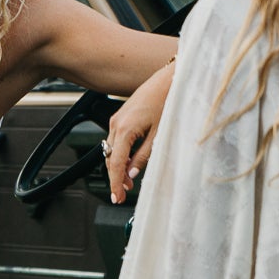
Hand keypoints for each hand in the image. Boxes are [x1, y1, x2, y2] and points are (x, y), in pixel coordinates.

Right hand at [105, 59, 175, 203]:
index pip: (115, 164)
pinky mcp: (121, 117)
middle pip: (110, 158)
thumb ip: (143, 156)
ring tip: (128, 183)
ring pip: (111, 150)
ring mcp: (116, 120)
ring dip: (118, 167)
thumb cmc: (166, 102)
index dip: (115, 183)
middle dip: (116, 178)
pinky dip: (120, 154)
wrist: (168, 81)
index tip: (117, 197)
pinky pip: (115, 141)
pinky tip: (128, 163)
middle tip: (123, 195)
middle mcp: (116, 124)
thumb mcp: (159, 135)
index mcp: (125, 129)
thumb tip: (133, 174)